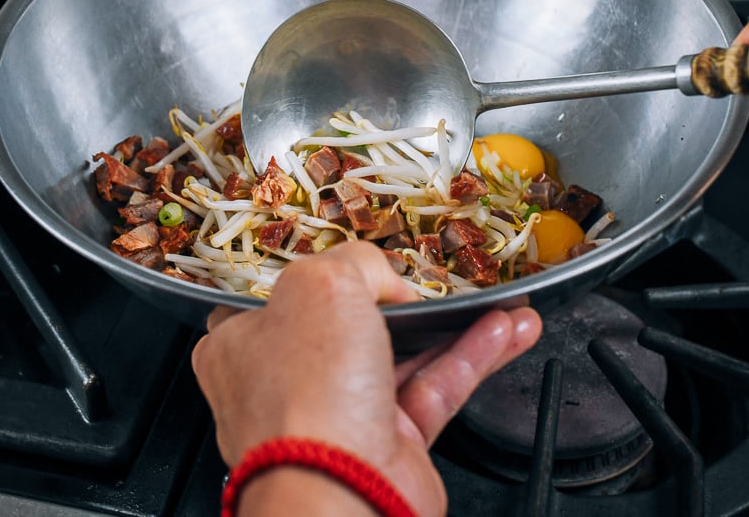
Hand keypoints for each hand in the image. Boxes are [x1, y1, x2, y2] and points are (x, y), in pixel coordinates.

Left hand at [191, 240, 541, 515]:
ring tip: (495, 300)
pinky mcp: (389, 445)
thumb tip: (386, 279)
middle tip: (437, 278)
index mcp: (244, 343)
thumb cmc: (305, 395)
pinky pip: (436, 389)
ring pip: (405, 356)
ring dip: (455, 326)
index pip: (284, 294)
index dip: (327, 272)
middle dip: (406, 300)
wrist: (340, 491)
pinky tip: (504, 331)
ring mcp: (339, 416)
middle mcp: (288, 382)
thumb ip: (356, 262)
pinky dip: (472, 358)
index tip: (365, 257)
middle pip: (352, 325)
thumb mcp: (320, 284)